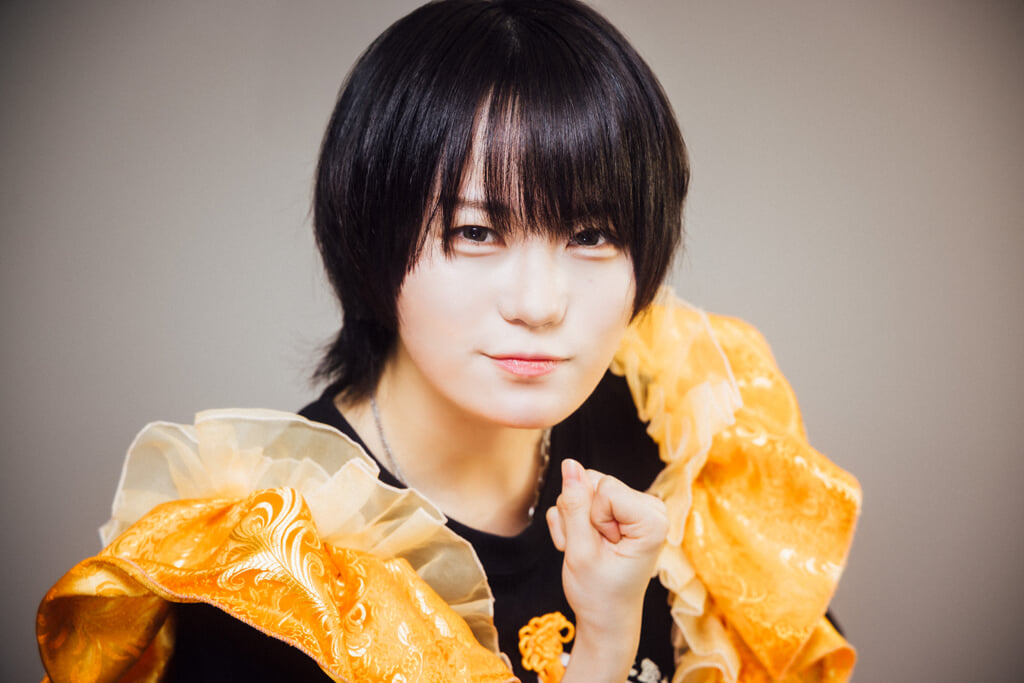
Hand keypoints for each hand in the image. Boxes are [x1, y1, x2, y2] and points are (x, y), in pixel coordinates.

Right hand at [546, 459, 667, 680]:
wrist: (604, 619)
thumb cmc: (599, 594)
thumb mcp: (580, 552)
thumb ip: (574, 506)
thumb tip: (570, 464)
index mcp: (653, 518)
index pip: (606, 487)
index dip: (594, 518)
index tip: (604, 547)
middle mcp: (649, 506)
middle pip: (595, 482)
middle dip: (582, 517)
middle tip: (592, 550)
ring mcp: (634, 507)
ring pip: (584, 487)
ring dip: (575, 521)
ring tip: (589, 551)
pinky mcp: (618, 510)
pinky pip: (583, 497)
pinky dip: (575, 524)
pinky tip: (585, 547)